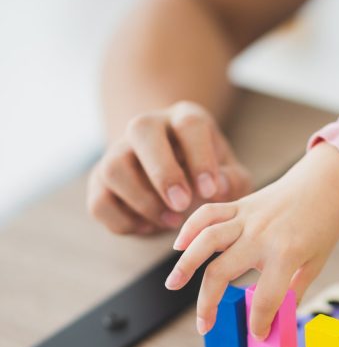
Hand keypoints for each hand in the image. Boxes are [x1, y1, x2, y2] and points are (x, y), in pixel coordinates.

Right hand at [87, 101, 252, 234]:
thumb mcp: (231, 178)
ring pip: (114, 167)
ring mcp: (118, 152)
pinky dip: (124, 222)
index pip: (189, 124)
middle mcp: (147, 127)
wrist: (176, 182)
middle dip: (162, 172)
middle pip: (141, 130)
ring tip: (172, 221)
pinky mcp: (100, 181)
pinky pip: (100, 202)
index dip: (200, 157)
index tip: (210, 191)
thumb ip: (232, 180)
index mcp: (184, 119)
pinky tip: (149, 226)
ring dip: (143, 202)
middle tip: (182, 204)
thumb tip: (218, 186)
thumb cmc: (210, 178)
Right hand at [165, 143, 338, 339]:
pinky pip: (208, 213)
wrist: (325, 182)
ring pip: (206, 240)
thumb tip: (277, 317)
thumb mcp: (316, 263)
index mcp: (285, 254)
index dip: (259, 322)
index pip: (265, 298)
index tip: (257, 333)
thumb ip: (294, 290)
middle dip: (208, 304)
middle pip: (221, 272)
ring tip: (172, 284)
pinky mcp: (240, 204)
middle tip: (204, 325)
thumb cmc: (323, 223)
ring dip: (186, 264)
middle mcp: (261, 235)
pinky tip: (179, 246)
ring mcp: (247, 218)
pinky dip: (190, 227)